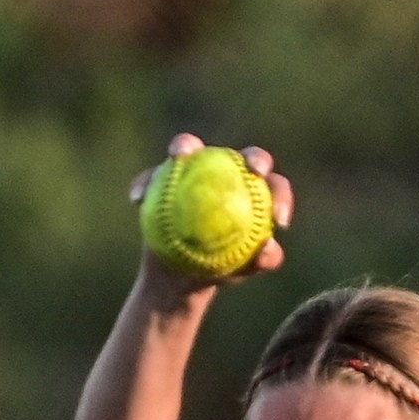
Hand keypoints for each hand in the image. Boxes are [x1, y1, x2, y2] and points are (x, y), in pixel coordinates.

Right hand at [128, 132, 294, 292]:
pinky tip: (138, 198)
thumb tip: (269, 247)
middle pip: (243, 157)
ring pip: (188, 148)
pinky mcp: (160, 176)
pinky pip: (150, 177)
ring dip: (183, 146)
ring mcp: (191, 170)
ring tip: (178, 157)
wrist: (183, 274)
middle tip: (254, 170)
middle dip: (255, 157)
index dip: (280, 193)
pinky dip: (144, 185)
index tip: (279, 219)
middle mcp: (225, 172)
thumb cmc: (222, 267)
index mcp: (252, 191)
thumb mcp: (243, 270)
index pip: (272, 185)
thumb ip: (264, 260)